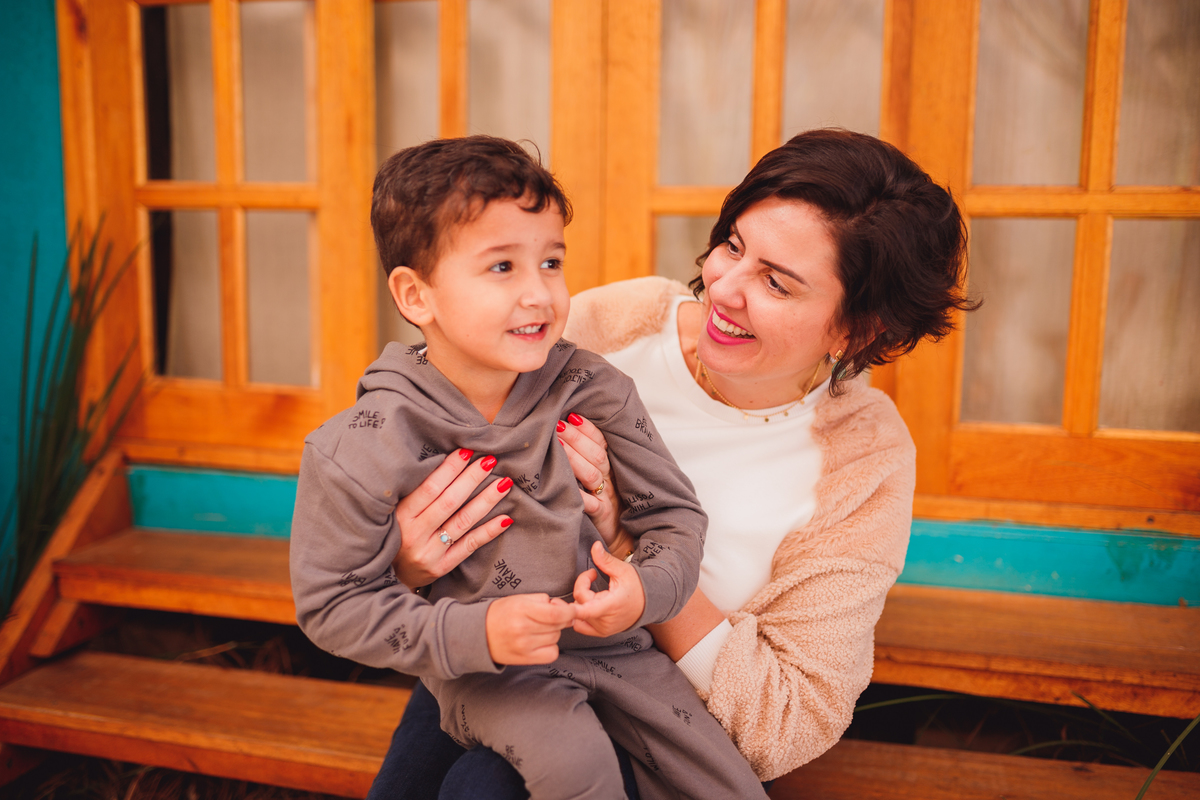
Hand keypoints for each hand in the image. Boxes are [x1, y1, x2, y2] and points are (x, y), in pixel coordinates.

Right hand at [392, 449, 514, 587]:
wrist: (387, 575)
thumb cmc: (395, 533)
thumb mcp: (396, 512)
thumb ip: (415, 492)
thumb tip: (448, 461)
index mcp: (400, 516)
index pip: (429, 488)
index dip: (450, 469)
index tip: (467, 451)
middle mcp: (413, 535)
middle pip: (449, 502)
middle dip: (471, 479)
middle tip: (490, 461)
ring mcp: (428, 553)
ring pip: (463, 522)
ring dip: (486, 501)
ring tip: (503, 483)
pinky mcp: (441, 567)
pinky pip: (469, 546)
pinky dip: (488, 531)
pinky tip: (505, 518)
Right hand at [486, 594, 576, 664]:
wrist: (478, 635)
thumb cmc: (500, 614)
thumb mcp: (518, 599)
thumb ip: (541, 600)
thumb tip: (563, 607)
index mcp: (522, 609)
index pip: (556, 613)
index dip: (570, 611)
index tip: (572, 609)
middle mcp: (523, 629)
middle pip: (558, 625)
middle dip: (561, 619)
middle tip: (551, 616)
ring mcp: (524, 646)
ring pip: (556, 638)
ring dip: (554, 632)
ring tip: (539, 628)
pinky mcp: (525, 659)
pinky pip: (551, 653)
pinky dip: (551, 647)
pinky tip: (542, 641)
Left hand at [558, 413, 621, 547]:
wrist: (622, 539)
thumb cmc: (606, 505)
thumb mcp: (599, 480)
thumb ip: (587, 460)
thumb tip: (564, 434)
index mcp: (610, 468)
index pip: (601, 443)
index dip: (587, 429)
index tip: (571, 415)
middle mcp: (609, 480)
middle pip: (596, 455)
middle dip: (576, 438)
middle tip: (558, 425)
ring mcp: (607, 497)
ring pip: (592, 475)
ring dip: (574, 459)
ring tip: (557, 445)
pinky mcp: (603, 516)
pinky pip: (592, 505)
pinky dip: (580, 497)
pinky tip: (567, 488)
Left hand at [572, 541, 645, 636]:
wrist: (650, 603)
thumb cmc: (637, 586)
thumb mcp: (622, 570)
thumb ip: (605, 560)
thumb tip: (594, 546)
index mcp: (611, 605)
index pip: (584, 610)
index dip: (570, 606)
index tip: (571, 594)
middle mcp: (606, 621)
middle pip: (579, 603)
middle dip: (582, 585)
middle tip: (593, 575)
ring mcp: (603, 629)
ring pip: (577, 615)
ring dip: (581, 600)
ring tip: (593, 591)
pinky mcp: (601, 633)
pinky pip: (580, 626)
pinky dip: (579, 615)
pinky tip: (588, 603)